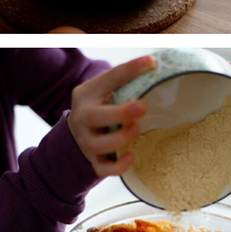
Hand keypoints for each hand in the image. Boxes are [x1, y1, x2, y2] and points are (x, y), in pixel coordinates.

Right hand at [67, 55, 156, 176]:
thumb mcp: (104, 87)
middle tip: (142, 107)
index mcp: (86, 94)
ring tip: (136, 129)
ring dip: (119, 139)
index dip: (129, 70)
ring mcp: (86, 140)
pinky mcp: (93, 159)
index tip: (150, 63)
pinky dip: (116, 167)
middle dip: (118, 113)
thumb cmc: (100, 104)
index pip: (108, 79)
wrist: (78, 128)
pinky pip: (101, 168)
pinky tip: (131, 157)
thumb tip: (153, 64)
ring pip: (97, 145)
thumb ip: (124, 78)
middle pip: (93, 117)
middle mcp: (82, 117)